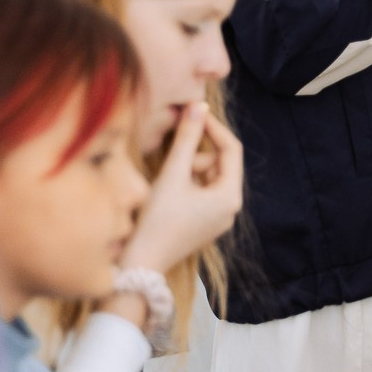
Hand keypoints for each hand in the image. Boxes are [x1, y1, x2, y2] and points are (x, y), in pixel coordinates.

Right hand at [119, 104, 242, 276]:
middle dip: (194, 156)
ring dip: (186, 171)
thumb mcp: (171, 175)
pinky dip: (184, 185)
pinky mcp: (202, 224)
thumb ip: (185, 139)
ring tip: (164, 183)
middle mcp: (230, 209)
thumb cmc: (156, 220)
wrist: (140, 265)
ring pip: (206, 178)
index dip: (213, 127)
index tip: (194, 112)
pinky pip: (199, 193)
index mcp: (230, 196)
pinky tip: (164, 194)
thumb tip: (198, 106)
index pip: (231, 149)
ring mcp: (217, 219)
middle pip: (218, 164)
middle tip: (170, 160)